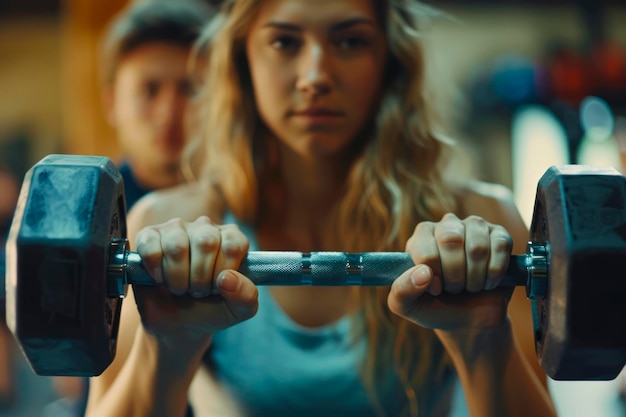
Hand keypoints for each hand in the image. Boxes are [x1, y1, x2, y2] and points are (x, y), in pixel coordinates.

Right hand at [132, 216, 257, 345]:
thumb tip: (227, 279)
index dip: (223, 272)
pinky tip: (160, 279)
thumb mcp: (239, 310)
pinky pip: (151, 245)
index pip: (233, 245)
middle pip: (206, 243)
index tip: (218, 288)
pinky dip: (155, 269)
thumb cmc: (213, 309)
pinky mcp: (150, 236)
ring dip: (177, 277)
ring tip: (180, 287)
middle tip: (197, 291)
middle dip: (200, 278)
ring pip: (177, 245)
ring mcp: (177, 229)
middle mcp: (206, 228)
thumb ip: (246, 296)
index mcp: (232, 239)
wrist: (180, 324)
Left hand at [388, 213, 513, 329]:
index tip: (436, 290)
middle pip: (451, 240)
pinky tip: (488, 282)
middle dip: (455, 275)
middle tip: (455, 289)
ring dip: (475, 277)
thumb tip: (423, 274)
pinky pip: (501, 246)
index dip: (434, 275)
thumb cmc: (435, 307)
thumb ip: (402, 292)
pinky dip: (494, 272)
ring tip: (471, 286)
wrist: (470, 320)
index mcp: (421, 236)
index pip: (426, 249)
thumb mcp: (407, 306)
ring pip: (477, 246)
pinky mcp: (499, 235)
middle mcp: (446, 225)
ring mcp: (474, 227)